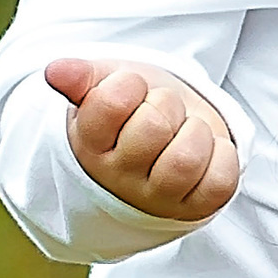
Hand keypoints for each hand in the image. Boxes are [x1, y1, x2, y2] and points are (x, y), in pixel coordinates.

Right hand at [45, 57, 239, 221]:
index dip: (129, 83)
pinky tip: (207, 150)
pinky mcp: (196, 206)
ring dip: (196, 132)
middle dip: (166, 104)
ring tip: (185, 130)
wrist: (170, 137)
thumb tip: (56, 71)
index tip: (132, 88)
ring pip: (186, 160)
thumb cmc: (135, 108)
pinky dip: (222, 156)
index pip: (111, 103)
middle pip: (154, 127)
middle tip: (161, 110)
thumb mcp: (106, 85)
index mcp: (89, 143)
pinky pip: (219, 181)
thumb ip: (82, 77)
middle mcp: (118, 177)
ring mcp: (157, 197)